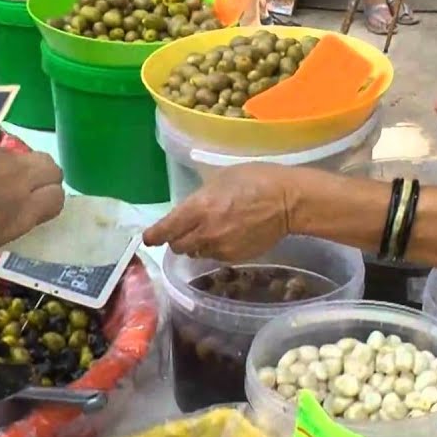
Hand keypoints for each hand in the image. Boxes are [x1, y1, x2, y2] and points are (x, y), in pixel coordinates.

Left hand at [143, 163, 291, 260]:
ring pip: (196, 252)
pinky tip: (227, 236)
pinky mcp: (234, 258)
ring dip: (196, 244)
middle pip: (177, 245)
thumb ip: (201, 197)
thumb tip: (189, 209)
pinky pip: (215, 256)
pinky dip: (215, 249)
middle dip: (176, 238)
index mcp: (198, 208)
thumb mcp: (221, 178)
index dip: (153, 236)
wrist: (287, 201)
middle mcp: (204, 232)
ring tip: (210, 231)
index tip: (149, 238)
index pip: (164, 230)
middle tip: (183, 230)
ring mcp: (220, 248)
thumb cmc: (255, 180)